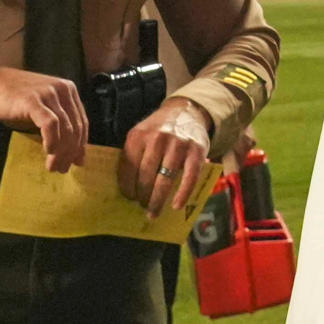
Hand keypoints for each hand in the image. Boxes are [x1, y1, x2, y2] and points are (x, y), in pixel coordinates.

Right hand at [0, 66, 89, 172]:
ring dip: (61, 151)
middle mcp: (63, 89)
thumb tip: (72, 151)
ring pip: (65, 127)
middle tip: (63, 169)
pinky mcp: (33, 100)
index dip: (81, 144)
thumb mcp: (41, 108)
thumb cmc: (13, 99)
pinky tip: (48, 151)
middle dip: (71, 151)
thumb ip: (57, 122)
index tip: (78, 162)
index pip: (81, 121)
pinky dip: (52, 140)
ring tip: (54, 166)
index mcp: (69, 90)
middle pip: (75, 126)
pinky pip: (50, 124)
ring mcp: (48, 93)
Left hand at [121, 98, 213, 217]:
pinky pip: (190, 176)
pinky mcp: (197, 150)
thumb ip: (134, 154)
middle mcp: (157, 138)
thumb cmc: (159, 130)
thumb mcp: (141, 134)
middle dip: (142, 196)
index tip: (129, 198)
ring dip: (158, 199)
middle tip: (143, 207)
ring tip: (154, 211)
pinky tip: (177, 205)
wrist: (186, 111)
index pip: (128, 167)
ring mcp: (178, 144)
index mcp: (138, 136)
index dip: (127, 186)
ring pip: (164, 179)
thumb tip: (128, 187)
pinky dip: (183, 193)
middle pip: (145, 175)